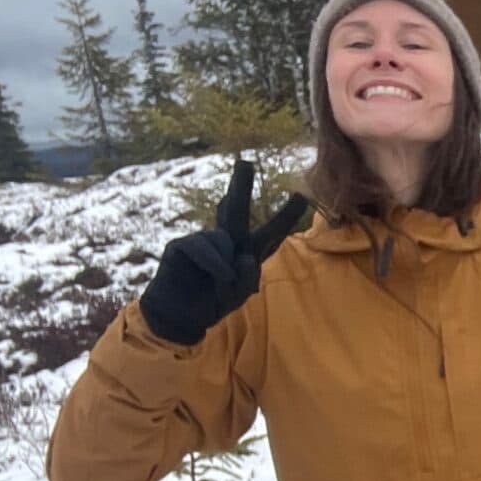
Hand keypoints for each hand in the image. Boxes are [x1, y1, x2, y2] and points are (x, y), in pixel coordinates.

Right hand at [139, 160, 306, 345]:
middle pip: (237, 210)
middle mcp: (226, 241)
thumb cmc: (212, 302)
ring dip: (228, 263)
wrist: (179, 317)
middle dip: (240, 186)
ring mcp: (203, 241)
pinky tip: (219, 277)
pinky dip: (216, 263)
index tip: (301, 198)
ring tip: (224, 283)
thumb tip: (243, 256)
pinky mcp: (182, 246)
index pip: (268, 233)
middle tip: (245, 163)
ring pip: (225, 235)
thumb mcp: (239, 294)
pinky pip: (205, 245)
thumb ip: (249, 277)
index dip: (284, 217)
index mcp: (247, 252)